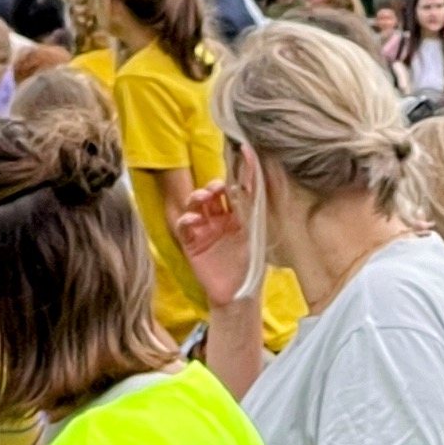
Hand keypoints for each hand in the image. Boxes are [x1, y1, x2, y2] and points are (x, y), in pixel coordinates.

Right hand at [170, 175, 255, 308]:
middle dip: (213, 186)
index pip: (239, 186)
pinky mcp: (192, 242)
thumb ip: (255, 204)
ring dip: (198, 197)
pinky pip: (185, 225)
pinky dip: (187, 219)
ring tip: (204, 199)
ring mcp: (206, 229)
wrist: (237, 295)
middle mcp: (222, 218)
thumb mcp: (257, 232)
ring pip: (196, 204)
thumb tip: (258, 174)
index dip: (242, 168)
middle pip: (213, 192)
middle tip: (217, 189)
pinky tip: (194, 220)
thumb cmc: (251, 266)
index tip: (244, 149)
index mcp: (240, 214)